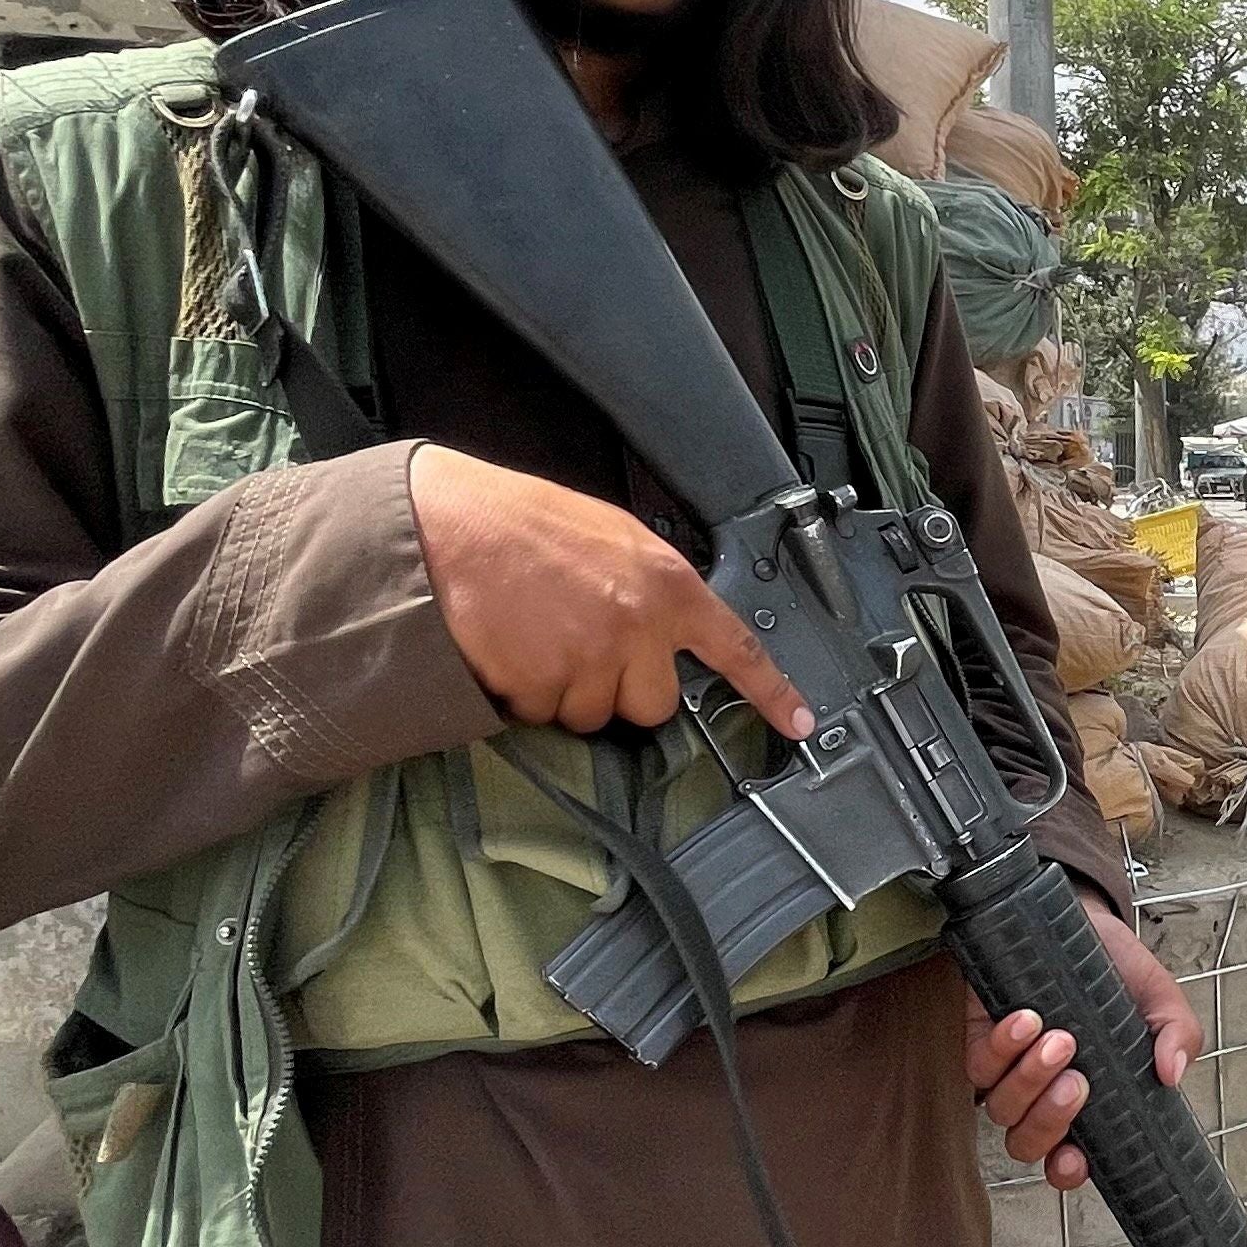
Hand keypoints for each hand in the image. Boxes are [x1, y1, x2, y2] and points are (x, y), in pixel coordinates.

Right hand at [409, 444, 812, 738]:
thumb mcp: (611, 538)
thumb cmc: (522, 524)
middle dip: (618, 687)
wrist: (449, 526)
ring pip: (591, 714)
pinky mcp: (544, 688)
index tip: (796, 722)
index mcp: (666, 584)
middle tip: (579, 643)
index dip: (770, 690)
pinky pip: (542, 716)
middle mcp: (638, 628)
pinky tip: (509, 648)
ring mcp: (591, 661)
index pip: (735, 646)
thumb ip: (650, 586)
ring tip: (535, 634)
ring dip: (564, 690)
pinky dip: (523, 694)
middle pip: (653, 704)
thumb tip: (663, 627)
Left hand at [966, 884, 1203, 1192]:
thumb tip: (1173, 1075)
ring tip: (1058, 1038)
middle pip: (1028, 1142)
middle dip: (1050, 1118)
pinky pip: (979, 1064)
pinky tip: (1026, 1019)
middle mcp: (1043, 1094)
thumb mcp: (1160, 999)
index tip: (1076, 1158)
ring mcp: (1009, 1069)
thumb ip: (1177, 1035)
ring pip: (1002, 1107)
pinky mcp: (981, 1038)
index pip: (1068, 1159)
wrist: (1080, 919)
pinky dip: (1003, 1047)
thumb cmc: (1117, 970)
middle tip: (1078, 1080)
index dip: (1066, 1169)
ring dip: (1029, 1080)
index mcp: (1088, 1102)